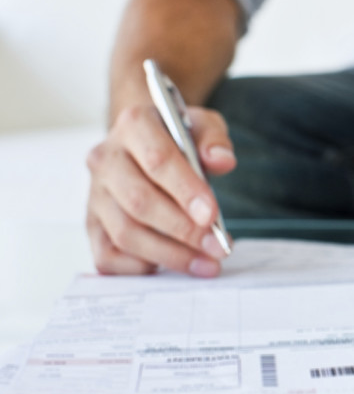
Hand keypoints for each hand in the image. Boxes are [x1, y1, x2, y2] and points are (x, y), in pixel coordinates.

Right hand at [86, 103, 235, 275]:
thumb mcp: (202, 127)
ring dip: (170, 254)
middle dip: (183, 230)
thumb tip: (222, 160)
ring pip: (125, 233)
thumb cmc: (179, 139)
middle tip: (216, 247)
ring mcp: (94, 194)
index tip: (212, 216)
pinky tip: (172, 265)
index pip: (158, 160)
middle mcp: (105, 159)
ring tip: (206, 263)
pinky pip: (108, 256)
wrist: (147, 145)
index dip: (186, 191)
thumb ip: (214, 140)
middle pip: (140, 202)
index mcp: (134, 126)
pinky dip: (141, 267)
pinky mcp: (92, 224)